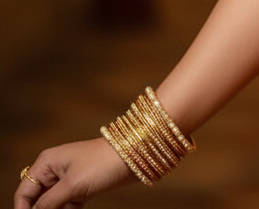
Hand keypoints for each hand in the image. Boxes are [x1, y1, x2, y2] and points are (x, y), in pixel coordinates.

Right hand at [14, 138, 133, 208]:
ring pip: (52, 205)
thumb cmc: (103, 163)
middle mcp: (54, 169)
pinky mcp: (80, 187)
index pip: (24, 193)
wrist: (136, 155)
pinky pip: (66, 205)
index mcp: (47, 162)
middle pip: (37, 200)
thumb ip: (48, 203)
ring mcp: (67, 179)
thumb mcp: (72, 185)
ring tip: (74, 204)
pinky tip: (77, 207)